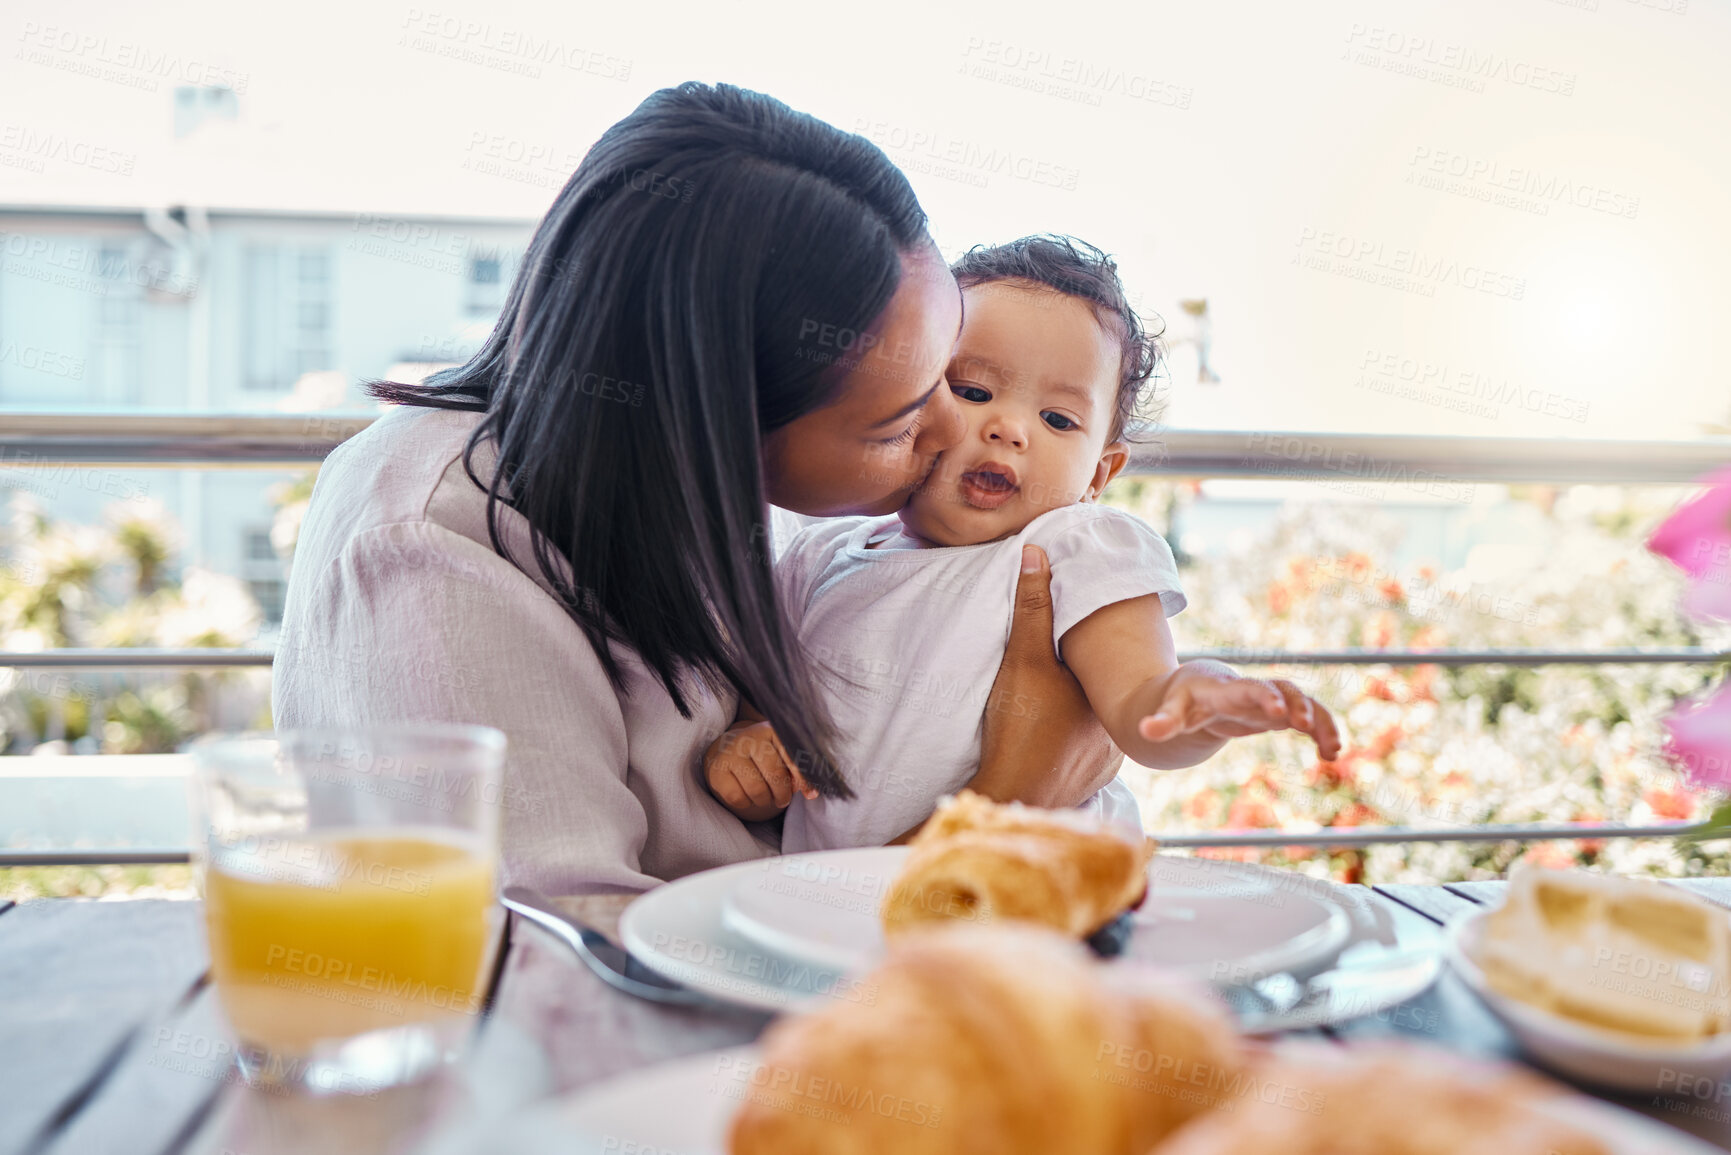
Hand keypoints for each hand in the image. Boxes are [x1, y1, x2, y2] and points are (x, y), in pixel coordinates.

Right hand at [703, 720, 817, 821]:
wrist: (729, 750)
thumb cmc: (764, 755)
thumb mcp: (783, 756)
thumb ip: (799, 772)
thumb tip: (810, 793)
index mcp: (771, 730)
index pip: (791, 755)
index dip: (803, 777)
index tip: (811, 794)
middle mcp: (749, 738)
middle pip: (775, 775)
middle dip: (783, 794)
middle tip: (784, 799)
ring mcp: (730, 753)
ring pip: (757, 790)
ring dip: (766, 801)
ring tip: (766, 796)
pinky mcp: (717, 771)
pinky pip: (738, 798)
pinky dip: (747, 803)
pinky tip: (748, 795)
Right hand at [970, 545, 1121, 807]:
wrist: (1012, 795)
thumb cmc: (1021, 726)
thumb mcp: (1022, 659)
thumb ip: (1031, 608)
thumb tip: (1037, 553)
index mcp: (1109, 693)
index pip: (1108, 662)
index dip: (1090, 650)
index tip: (1073, 643)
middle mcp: (1118, 726)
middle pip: (1101, 693)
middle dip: (1081, 684)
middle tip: (1056, 676)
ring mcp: (1108, 759)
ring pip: (1095, 725)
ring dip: (1078, 718)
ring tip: (1051, 709)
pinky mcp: (1093, 782)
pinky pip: (1087, 755)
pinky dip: (1071, 747)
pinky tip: (1051, 740)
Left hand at [1138, 663, 1342, 759]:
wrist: (1199, 685)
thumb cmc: (1183, 698)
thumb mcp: (1171, 709)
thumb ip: (1162, 720)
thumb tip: (1145, 731)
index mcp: (1226, 688)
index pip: (1248, 689)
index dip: (1265, 698)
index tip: (1280, 712)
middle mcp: (1254, 690)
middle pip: (1283, 689)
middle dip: (1298, 705)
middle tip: (1307, 726)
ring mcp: (1270, 699)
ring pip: (1303, 702)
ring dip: (1319, 721)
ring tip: (1333, 750)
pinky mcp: (1279, 712)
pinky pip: (1307, 717)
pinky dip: (1321, 731)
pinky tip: (1330, 754)